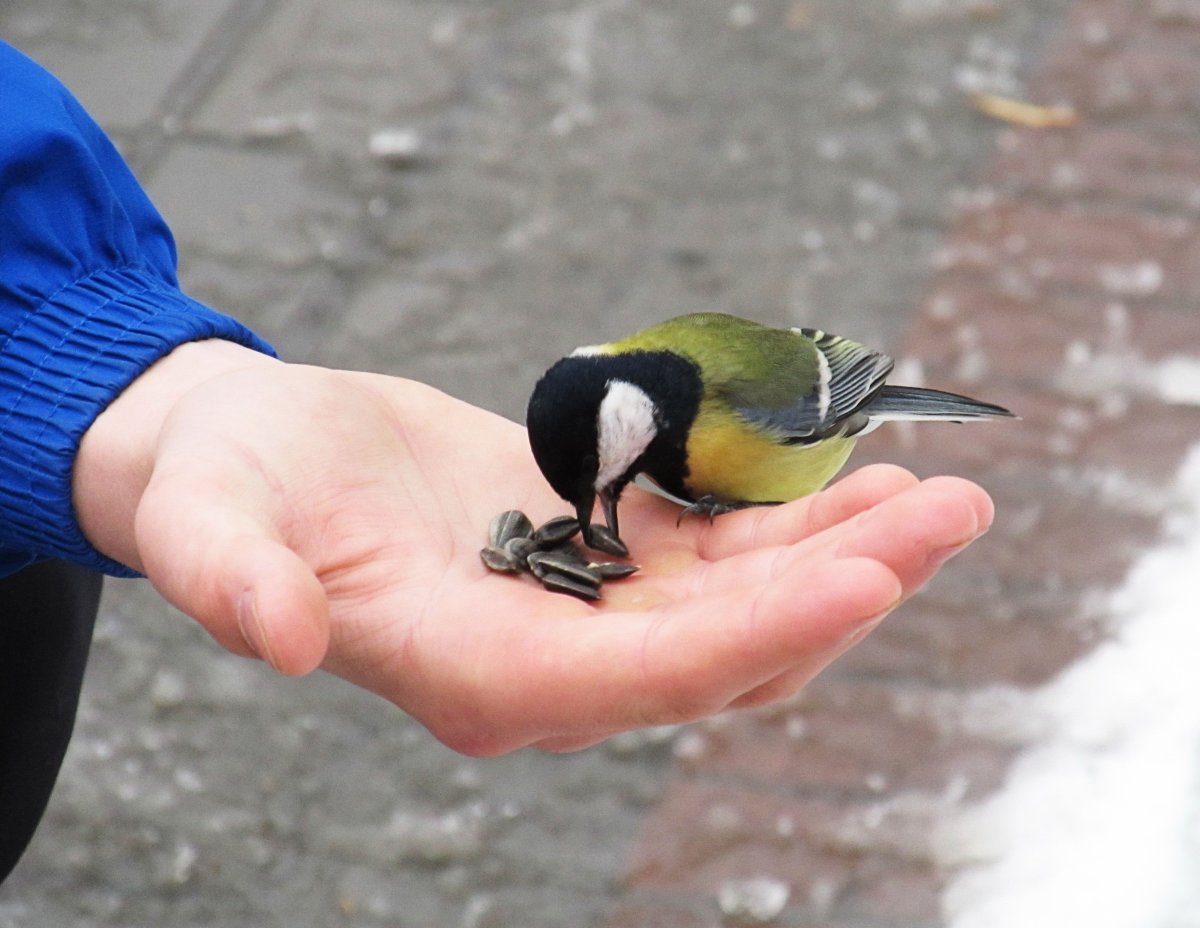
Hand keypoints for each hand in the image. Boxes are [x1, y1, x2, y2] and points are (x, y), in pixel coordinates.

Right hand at [74, 340, 992, 754]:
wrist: (265, 463)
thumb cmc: (229, 487)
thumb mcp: (207, 518)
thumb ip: (229, 579)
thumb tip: (274, 639)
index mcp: (468, 674)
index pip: (634, 682)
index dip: (751, 635)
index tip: (861, 579)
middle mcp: (547, 667)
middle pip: (724, 653)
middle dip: (842, 590)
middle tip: (950, 513)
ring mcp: (586, 617)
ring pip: (745, 613)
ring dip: (843, 558)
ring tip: (936, 493)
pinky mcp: (605, 562)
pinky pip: (724, 561)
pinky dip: (795, 526)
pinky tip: (855, 477)